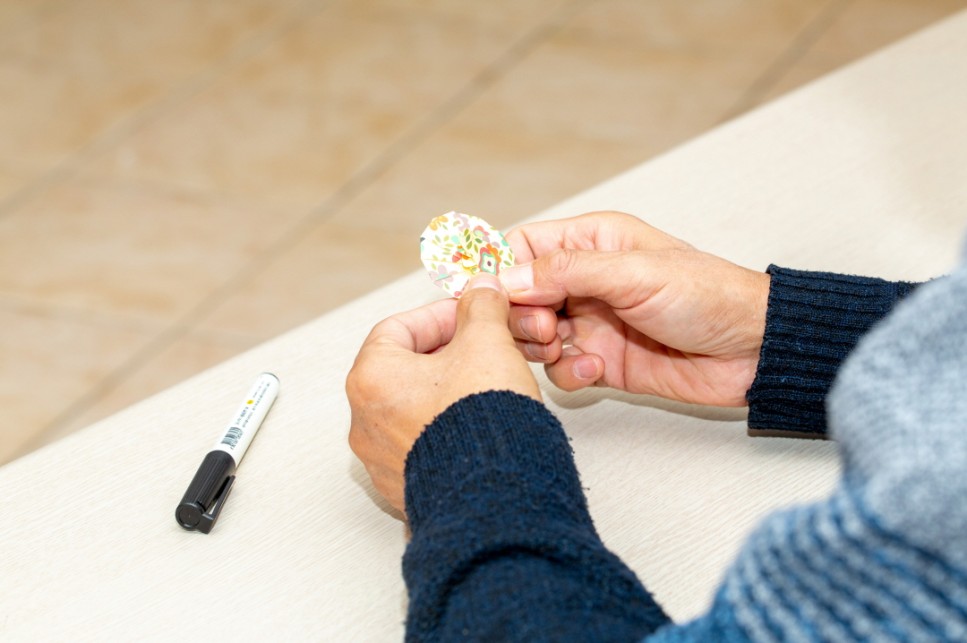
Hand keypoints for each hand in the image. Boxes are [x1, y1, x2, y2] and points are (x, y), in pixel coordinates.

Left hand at [347, 274, 540, 513]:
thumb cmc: (480, 423)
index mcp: (371, 378)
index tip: (471, 314)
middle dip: (456, 352)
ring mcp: (384, 459)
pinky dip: (453, 426)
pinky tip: (486, 422)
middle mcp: (366, 421)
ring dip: (456, 388)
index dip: (441, 315)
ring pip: (419, 406)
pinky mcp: (408, 486)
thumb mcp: (487, 343)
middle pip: (409, 368)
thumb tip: (482, 292)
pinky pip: (426, 443)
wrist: (497, 496)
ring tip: (494, 384)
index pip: (399, 328)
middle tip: (490, 347)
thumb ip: (482, 308)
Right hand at [499, 211, 769, 406]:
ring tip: (564, 345)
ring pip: (533, 335)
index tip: (493, 297)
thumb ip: (566, 272)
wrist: (752, 350)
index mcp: (591, 243)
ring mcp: (591, 323)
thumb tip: (506, 278)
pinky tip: (596, 368)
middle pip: (519, 296)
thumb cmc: (708, 295)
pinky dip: (568, 373)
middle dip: (520, 315)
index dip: (501, 271)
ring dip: (539, 346)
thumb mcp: (634, 273)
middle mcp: (585, 281)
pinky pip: (560, 369)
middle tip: (543, 327)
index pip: (523, 248)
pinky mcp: (601, 361)